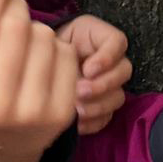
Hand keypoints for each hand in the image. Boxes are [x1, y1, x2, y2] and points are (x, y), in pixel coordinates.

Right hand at [0, 0, 79, 161]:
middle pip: (16, 27)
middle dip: (14, 8)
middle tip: (11, 13)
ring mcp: (31, 114)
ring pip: (45, 37)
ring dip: (36, 30)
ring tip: (23, 46)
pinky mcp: (62, 114)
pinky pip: (67, 55)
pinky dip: (56, 50)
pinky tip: (41, 63)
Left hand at [59, 14, 131, 135]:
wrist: (39, 67)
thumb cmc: (47, 48)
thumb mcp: (55, 38)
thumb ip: (65, 47)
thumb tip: (78, 73)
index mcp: (101, 38)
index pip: (117, 42)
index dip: (107, 58)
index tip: (88, 69)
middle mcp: (112, 61)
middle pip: (124, 71)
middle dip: (103, 84)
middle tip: (80, 91)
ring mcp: (109, 85)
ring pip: (118, 97)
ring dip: (99, 105)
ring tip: (77, 110)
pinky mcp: (102, 106)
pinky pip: (107, 117)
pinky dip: (94, 122)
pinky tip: (79, 123)